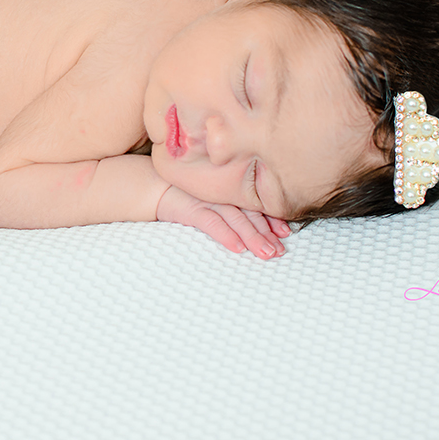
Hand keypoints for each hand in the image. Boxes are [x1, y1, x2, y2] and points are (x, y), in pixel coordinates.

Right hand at [156, 185, 290, 258]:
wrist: (153, 186)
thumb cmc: (185, 197)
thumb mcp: (210, 200)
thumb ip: (230, 209)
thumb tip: (255, 230)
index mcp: (229, 192)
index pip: (255, 206)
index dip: (271, 219)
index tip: (285, 233)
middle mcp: (222, 194)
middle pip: (249, 214)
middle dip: (266, 233)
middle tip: (280, 251)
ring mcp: (207, 200)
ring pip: (235, 219)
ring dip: (252, 237)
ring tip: (265, 252)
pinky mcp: (191, 209)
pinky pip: (211, 223)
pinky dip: (226, 235)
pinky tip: (237, 248)